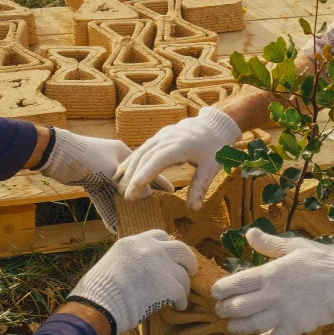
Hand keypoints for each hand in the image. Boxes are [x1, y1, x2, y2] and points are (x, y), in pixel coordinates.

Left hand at [39, 129, 170, 231]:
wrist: (56, 154)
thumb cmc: (86, 156)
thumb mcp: (111, 171)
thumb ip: (128, 184)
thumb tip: (146, 194)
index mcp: (123, 153)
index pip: (145, 168)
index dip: (158, 180)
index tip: (172, 191)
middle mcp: (114, 162)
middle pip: (130, 184)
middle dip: (139, 199)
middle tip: (152, 212)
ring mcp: (101, 173)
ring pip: (115, 194)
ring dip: (121, 209)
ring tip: (132, 224)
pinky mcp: (90, 182)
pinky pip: (101, 199)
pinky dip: (106, 211)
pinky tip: (112, 226)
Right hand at [67, 230, 198, 334]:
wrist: (99, 305)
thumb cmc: (98, 290)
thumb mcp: (112, 262)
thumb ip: (131, 260)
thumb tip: (141, 271)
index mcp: (133, 242)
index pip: (160, 236)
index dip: (167, 248)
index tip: (169, 258)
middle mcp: (150, 249)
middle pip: (180, 249)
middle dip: (187, 261)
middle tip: (189, 272)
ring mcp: (161, 266)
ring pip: (183, 274)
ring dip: (183, 285)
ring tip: (178, 297)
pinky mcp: (169, 285)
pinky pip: (182, 293)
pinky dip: (181, 301)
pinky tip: (176, 306)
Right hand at [115, 105, 243, 209]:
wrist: (214, 124)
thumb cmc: (214, 147)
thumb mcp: (212, 167)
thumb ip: (200, 186)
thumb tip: (194, 209)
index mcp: (180, 145)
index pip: (157, 160)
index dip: (144, 176)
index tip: (133, 192)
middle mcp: (167, 138)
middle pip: (145, 157)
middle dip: (132, 176)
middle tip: (123, 196)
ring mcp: (161, 135)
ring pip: (140, 151)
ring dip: (128, 169)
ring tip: (118, 187)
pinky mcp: (159, 136)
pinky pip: (142, 148)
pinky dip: (131, 160)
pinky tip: (121, 172)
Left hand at [211, 228, 333, 334]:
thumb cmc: (320, 260)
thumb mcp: (293, 246)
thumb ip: (269, 244)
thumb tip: (249, 233)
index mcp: (270, 274)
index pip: (237, 283)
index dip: (222, 289)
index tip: (215, 292)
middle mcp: (271, 295)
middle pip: (239, 306)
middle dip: (225, 309)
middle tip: (220, 310)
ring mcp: (282, 313)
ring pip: (251, 324)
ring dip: (237, 326)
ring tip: (231, 326)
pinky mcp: (295, 327)